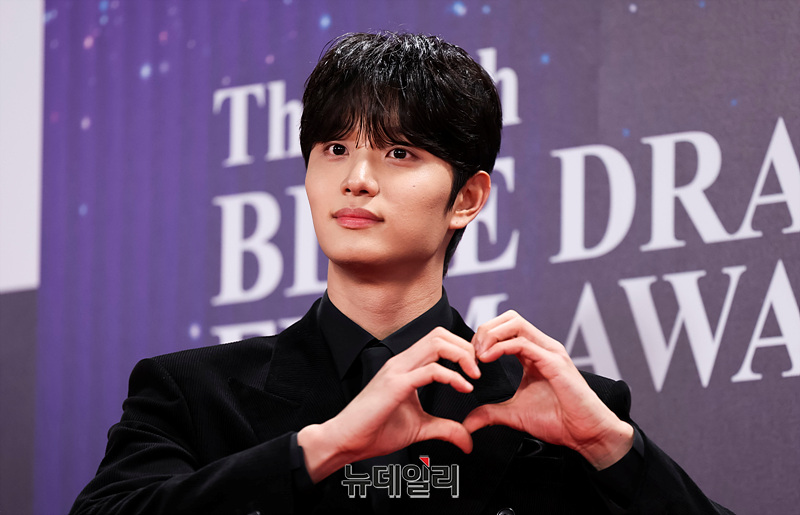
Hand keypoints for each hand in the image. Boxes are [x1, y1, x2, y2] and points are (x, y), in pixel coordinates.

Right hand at [298, 327, 480, 481]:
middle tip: (478, 370)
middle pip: (440, 334)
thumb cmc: (375, 432)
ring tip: (473, 376)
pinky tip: (463, 388)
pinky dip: (453, 377)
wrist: (346, 441)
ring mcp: (397, 371)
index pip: (437, 340)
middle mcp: (401, 362)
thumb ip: (445, 429)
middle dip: (465, 348)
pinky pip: (431, 370)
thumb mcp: (420, 429)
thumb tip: (468, 440)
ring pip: (436, 343)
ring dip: (462, 356)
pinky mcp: (395, 385)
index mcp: (405, 366)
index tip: (475, 369)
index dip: (461, 349)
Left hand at [462, 311, 632, 469]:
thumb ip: (490, 414)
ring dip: (491, 335)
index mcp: (534, 353)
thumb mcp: (514, 415)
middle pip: (509, 318)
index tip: (471, 359)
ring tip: (479, 356)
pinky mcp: (555, 363)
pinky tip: (488, 360)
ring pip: (516, 323)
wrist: (586, 434)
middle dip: (485, 330)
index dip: (484, 337)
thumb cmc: (558, 421)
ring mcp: (550, 352)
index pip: (506, 327)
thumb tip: (468, 423)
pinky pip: (524, 343)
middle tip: (473, 354)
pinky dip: (501, 348)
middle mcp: (543, 347)